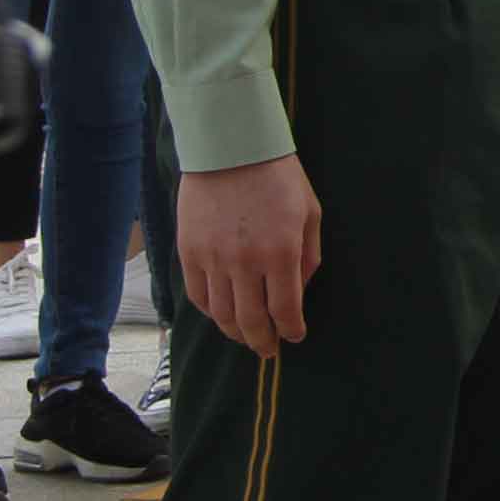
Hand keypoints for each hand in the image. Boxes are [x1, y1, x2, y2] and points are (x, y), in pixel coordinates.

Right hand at [180, 155, 322, 357]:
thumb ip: (308, 256)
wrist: (231, 149)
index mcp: (281, 253)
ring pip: (221, 315)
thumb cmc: (279, 178)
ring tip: (247, 337)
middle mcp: (245, 262)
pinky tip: (222, 316)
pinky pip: (198, 296)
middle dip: (263, 341)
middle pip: (251, 321)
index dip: (291, 330)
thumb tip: (301, 290)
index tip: (295, 336)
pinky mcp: (189, 253)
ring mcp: (213, 260)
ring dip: (236, 333)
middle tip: (269, 350)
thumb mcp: (309, 213)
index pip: (285, 309)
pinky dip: (211, 313)